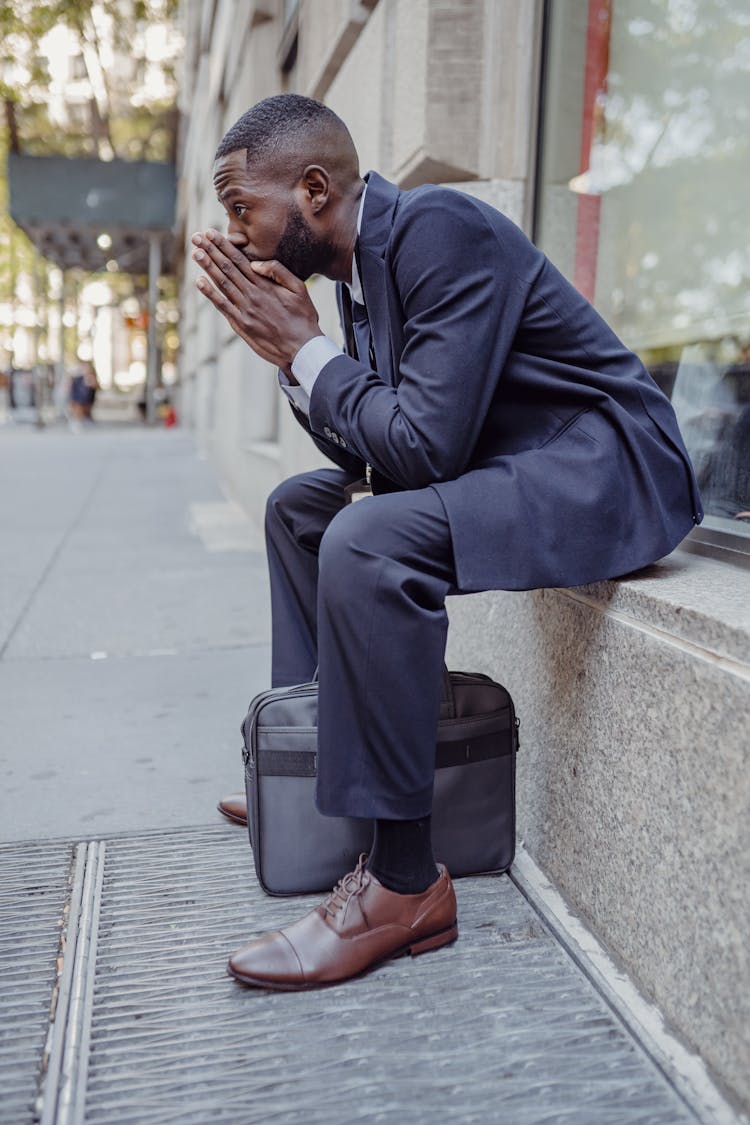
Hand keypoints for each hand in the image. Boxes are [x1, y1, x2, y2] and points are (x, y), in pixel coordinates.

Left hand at [191, 229, 321, 370]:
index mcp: (265, 284)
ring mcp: (245, 310)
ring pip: (222, 283)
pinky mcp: (241, 324)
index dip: (223, 245)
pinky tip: (199, 282)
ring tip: (195, 252)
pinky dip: (210, 293)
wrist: (302, 348)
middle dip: (210, 250)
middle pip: (227, 268)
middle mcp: (252, 294)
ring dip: (207, 267)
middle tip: (196, 237)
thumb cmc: (303, 318)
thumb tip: (256, 263)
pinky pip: (222, 306)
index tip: (210, 233)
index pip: (240, 260)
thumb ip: (278, 271)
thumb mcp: (299, 289)